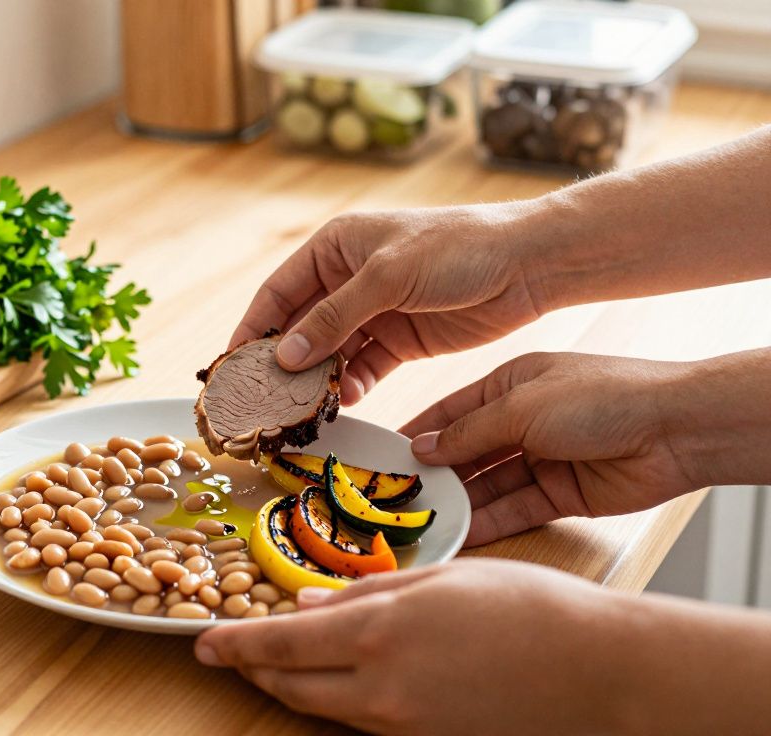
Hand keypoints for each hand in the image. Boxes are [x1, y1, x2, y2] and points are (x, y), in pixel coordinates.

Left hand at [195, 559, 641, 734]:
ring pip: (322, 708)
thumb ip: (366, 596)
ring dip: (292, 685)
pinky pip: (362, 724)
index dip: (234, 644)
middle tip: (231, 650)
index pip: (278, 646)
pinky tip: (342, 677)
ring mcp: (402, 727)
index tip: (203, 641)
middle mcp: (379, 693)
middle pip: (290, 686)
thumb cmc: (530, 611)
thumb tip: (308, 606)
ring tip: (276, 661)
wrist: (603, 676)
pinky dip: (337, 700)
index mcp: (377, 638)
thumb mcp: (441, 581)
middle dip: (254, 668)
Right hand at [231, 204, 547, 404]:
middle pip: (300, 325)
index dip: (253, 327)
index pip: (279, 291)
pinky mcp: (400, 340)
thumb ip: (334, 316)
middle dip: (281, 361)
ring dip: (315, 379)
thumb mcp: (388, 277)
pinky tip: (343, 404)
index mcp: (336, 246)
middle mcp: (348, 278)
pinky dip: (351, 385)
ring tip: (298, 410)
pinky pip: (362, 367)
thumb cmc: (457, 249)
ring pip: (330, 352)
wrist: (529, 264)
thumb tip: (283, 354)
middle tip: (261, 398)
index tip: (232, 364)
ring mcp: (374, 311)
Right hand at [401, 352, 693, 546]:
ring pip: (488, 485)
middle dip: (433, 475)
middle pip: (466, 452)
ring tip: (419, 523)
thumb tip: (422, 449)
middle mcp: (522, 421)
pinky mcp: (560, 495)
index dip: (416, 433)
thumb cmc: (599, 396)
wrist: (674, 429)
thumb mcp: (520, 405)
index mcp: (509, 384)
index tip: (381, 456)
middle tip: (393, 498)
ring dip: (458, 502)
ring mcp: (541, 459)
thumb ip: (469, 432)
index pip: (450, 412)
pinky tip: (458, 534)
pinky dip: (488, 522)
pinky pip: (514, 510)